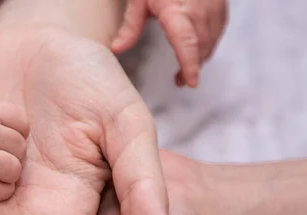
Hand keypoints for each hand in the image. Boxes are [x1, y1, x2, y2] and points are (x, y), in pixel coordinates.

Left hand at [112, 0, 227, 87]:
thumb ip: (131, 25)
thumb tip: (117, 49)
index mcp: (176, 9)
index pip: (187, 43)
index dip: (190, 66)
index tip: (191, 82)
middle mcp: (200, 6)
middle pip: (202, 45)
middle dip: (193, 66)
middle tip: (181, 80)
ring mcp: (214, 2)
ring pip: (213, 38)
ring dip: (203, 56)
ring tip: (188, 69)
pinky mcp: (221, 0)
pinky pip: (219, 26)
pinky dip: (211, 40)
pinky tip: (200, 47)